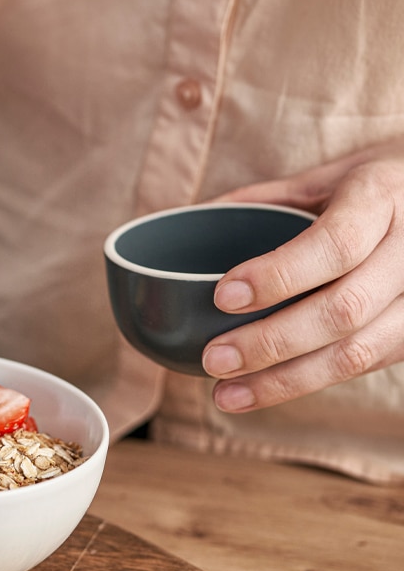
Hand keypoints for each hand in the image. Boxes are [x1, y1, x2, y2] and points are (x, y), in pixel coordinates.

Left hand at [202, 137, 403, 410]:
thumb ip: (265, 199)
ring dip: (285, 380)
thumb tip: (188, 219)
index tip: (222, 296)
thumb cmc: (372, 187)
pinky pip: (365, 366)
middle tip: (213, 359)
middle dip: (272, 342)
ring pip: (358, 352)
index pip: (336, 244)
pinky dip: (308, 381)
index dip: (279, 275)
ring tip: (226, 394)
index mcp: (383, 196)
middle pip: (344, 309)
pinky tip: (262, 391)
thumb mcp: (326, 177)